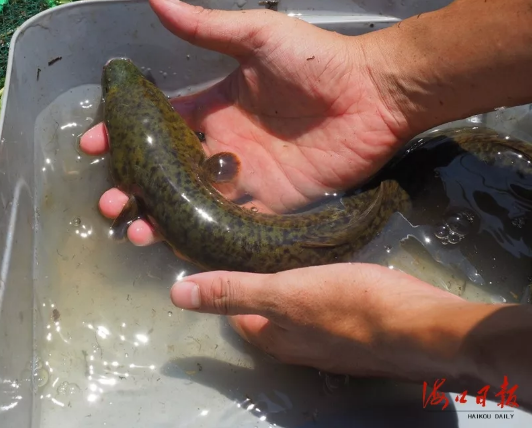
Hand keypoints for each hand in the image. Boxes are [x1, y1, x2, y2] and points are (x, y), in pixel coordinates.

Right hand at [80, 0, 411, 244]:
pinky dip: (203, 237)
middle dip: (134, 186)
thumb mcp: (256, 37)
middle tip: (109, 201)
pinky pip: (231, 225)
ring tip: (134, 229)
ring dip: (159, 217)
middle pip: (167, 173)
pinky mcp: (271, 204)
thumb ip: (205, 28)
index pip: (157, 127)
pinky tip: (177, 246)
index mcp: (214, 109)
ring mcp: (245, 178)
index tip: (92, 144)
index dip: (123, 136)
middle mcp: (222, 146)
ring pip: (191, 204)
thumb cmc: (316, 59)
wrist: (375, 93)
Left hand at [167, 262, 472, 380]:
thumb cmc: (350, 305)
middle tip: (262, 254)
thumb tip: (178, 295)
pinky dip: (326, 296)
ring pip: (301, 318)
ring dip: (295, 295)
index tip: (227, 260)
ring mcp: (335, 347)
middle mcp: (302, 349)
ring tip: (296, 260)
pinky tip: (337, 278)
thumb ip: (233, 292)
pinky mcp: (364, 336)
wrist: (424, 327)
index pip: (238, 318)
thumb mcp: (284, 292)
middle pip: (269, 320)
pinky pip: (332, 314)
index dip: (229, 293)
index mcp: (276, 339)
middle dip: (261, 293)